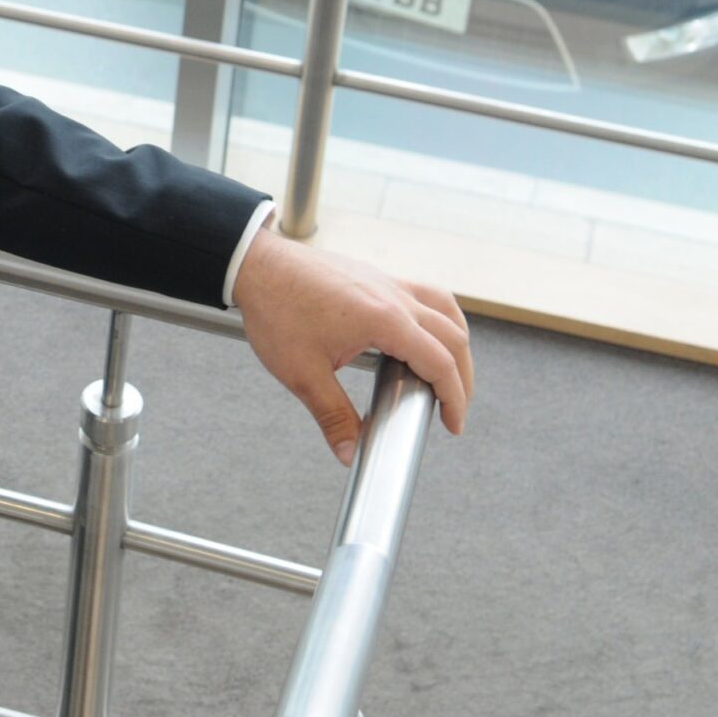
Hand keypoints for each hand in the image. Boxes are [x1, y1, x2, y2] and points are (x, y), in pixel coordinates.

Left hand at [231, 216, 472, 465]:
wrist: (255, 265)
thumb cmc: (276, 311)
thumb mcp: (302, 373)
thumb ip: (332, 415)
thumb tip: (348, 451)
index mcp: (385, 320)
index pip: (440, 363)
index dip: (454, 399)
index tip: (453, 424)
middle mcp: (395, 296)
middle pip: (454, 337)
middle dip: (462, 377)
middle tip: (454, 408)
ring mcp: (387, 281)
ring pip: (446, 309)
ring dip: (457, 342)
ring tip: (451, 372)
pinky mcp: (376, 275)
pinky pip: (424, 293)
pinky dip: (439, 317)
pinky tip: (423, 334)